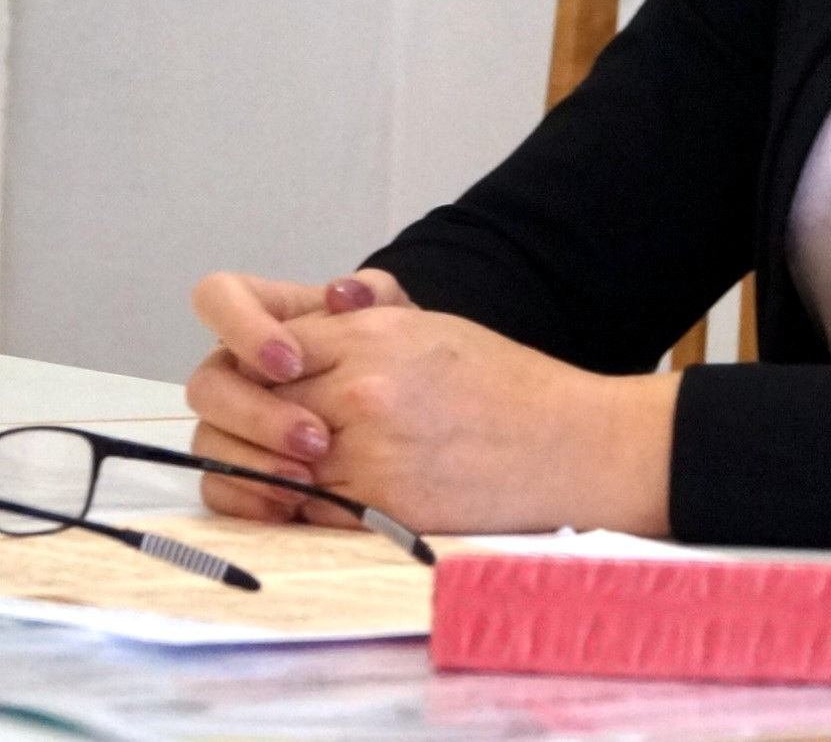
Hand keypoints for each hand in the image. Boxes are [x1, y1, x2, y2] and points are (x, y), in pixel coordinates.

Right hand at [186, 268, 411, 520]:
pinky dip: (247, 497)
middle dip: (256, 414)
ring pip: (207, 440)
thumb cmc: (387, 348)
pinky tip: (287, 506)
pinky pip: (215, 486)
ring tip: (308, 478)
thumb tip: (343, 292)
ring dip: (254, 462)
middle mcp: (234, 368)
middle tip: (313, 438)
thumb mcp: (388, 314)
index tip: (290, 363)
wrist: (406, 401)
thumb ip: (373, 293)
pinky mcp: (234, 467)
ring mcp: (229, 421)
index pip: (218, 298)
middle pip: (206, 385)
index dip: (241, 329)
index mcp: (261, 317)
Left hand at [286, 303, 677, 536]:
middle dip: (254, 430)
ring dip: (276, 476)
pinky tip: (329, 504)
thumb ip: (357, 329)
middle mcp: (360, 387)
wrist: (565, 441)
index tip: (269, 394)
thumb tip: (290, 341)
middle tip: (263, 443)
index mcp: (371, 334)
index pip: (268, 352)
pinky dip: (307, 512)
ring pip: (273, 467)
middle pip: (258, 410)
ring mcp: (366, 449)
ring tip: (296, 476)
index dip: (259, 377)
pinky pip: (308, 513)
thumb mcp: (430, 329)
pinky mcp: (378, 506)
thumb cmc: (502, 384)